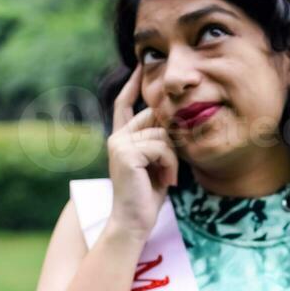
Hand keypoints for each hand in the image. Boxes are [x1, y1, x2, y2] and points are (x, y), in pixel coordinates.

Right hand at [106, 63, 179, 240]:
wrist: (134, 222)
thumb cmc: (147, 198)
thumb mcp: (156, 165)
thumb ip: (158, 142)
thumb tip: (173, 120)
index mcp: (121, 139)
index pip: (124, 105)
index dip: (131, 86)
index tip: (138, 68)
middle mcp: (116, 138)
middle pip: (153, 117)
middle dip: (171, 138)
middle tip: (173, 167)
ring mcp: (119, 144)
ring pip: (162, 134)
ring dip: (173, 158)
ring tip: (169, 178)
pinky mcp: (126, 153)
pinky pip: (161, 146)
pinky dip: (170, 165)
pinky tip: (168, 181)